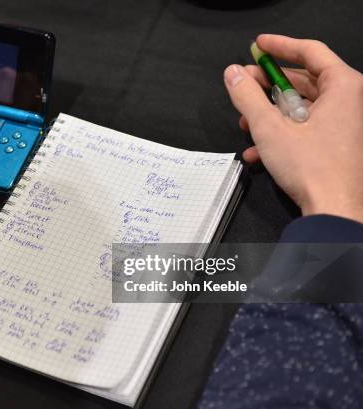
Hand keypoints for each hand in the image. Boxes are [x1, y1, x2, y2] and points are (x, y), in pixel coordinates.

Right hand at [223, 34, 362, 222]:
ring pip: (300, 106)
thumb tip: (232, 74)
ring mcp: (342, 124)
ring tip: (245, 124)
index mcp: (342, 87)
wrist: (333, 210)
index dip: (280, 46)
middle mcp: (347, 102)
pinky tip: (256, 151)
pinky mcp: (335, 144)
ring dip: (269, 114)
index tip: (257, 45)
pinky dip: (280, 134)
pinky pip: (304, 128)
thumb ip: (247, 97)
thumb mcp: (269, 128)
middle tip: (242, 85)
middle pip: (302, 80)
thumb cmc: (312, 169)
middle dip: (267, 86)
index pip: (310, 51)